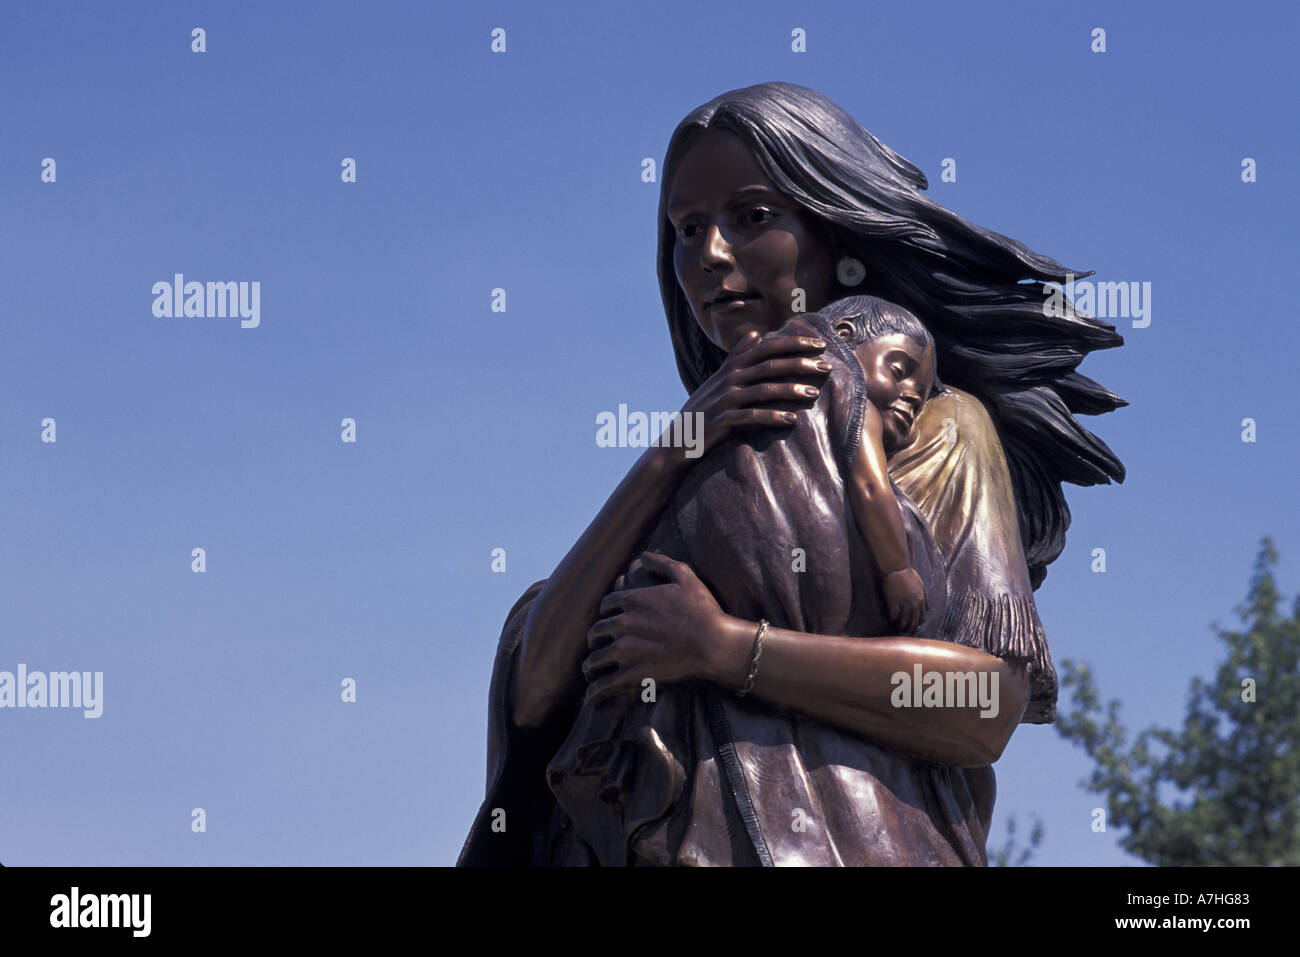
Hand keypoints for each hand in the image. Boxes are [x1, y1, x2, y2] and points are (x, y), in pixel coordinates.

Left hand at [582, 552, 728, 705]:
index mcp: (633, 600)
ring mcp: (627, 650)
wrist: (713, 642)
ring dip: (590, 665)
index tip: (608, 617)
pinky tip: (591, 698)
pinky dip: (596, 691)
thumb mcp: (685, 575)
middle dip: (595, 637)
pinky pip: (607, 684)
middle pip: (597, 631)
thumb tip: (644, 555)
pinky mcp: (634, 672)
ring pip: (596, 658)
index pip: (606, 604)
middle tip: (596, 643)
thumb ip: (662, 562)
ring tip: (589, 671)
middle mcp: (623, 624)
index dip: (606, 611)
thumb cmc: (702, 609)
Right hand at [678, 329, 830, 460]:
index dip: (794, 343)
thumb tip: (756, 334)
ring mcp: (725, 400)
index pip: (767, 347)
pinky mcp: (722, 421)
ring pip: (763, 390)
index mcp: (732, 367)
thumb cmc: (705, 409)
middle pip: (769, 365)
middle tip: (826, 367)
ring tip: (814, 394)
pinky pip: (751, 417)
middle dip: (799, 364)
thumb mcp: (719, 379)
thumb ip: (738, 356)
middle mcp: (729, 379)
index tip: (820, 343)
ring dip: (790, 391)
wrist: (678, 439)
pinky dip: (771, 417)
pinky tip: (791, 420)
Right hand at [882, 568, 926, 634]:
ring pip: (903, 620)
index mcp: (921, 600)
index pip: (921, 617)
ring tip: (897, 627)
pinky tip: (890, 619)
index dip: (916, 624)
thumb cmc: (908, 575)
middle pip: (913, 621)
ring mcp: (903, 602)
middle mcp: (913, 603)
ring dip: (901, 626)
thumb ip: (925, 597)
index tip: (913, 626)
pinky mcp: (893, 601)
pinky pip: (893, 615)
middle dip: (909, 628)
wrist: (897, 568)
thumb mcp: (921, 585)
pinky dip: (892, 619)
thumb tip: (928, 609)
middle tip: (905, 631)